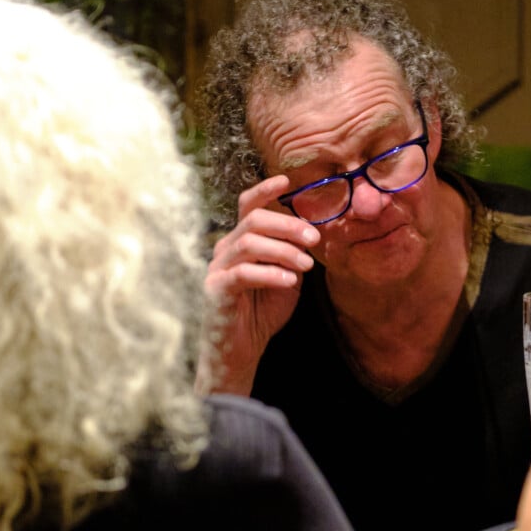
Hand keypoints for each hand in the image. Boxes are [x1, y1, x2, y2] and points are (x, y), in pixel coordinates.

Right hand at [196, 174, 320, 394]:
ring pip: (249, 243)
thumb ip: (294, 255)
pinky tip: (290, 281)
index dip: (265, 190)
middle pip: (254, 221)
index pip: (248, 206)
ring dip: (284, 251)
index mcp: (241, 241)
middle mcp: (225, 249)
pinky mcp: (215, 290)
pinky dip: (271, 273)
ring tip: (306, 265)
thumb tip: (315, 234)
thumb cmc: (263, 312)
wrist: (240, 349)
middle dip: (288, 226)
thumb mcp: (287, 278)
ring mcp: (217, 268)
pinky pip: (243, 273)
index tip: (287, 181)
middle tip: (314, 240)